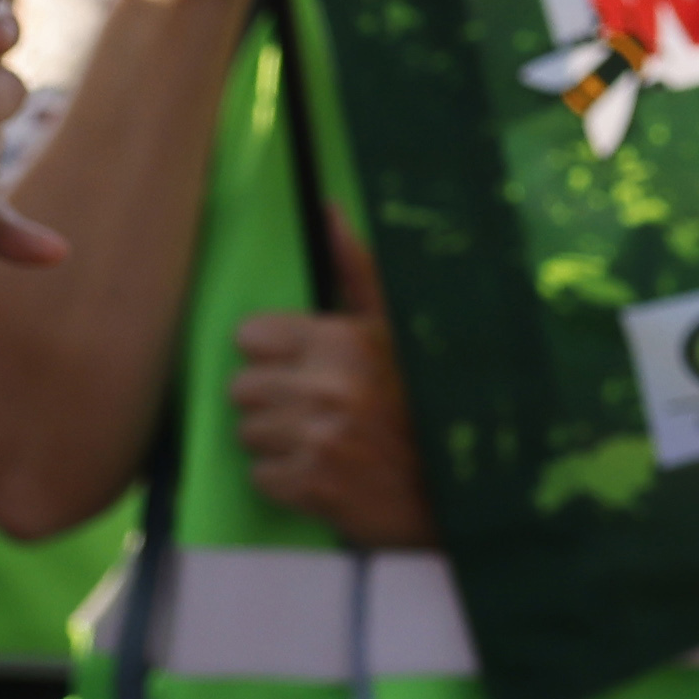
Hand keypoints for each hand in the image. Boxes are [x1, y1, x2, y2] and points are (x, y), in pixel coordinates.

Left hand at [229, 222, 434, 550]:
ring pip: (247, 433)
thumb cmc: (425, 400)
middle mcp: (325, 387)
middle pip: (241, 388)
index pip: (251, 336)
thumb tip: (328, 210)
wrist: (457, 488)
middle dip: (271, 400)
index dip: (274, 354)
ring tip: (320, 441)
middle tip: (313, 409)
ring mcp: (316, 440)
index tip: (302, 367)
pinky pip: (260, 476)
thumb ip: (357, 270)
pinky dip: (284, 480)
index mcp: (343, 341)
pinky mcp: (310, 486)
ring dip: (276, 441)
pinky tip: (320, 472)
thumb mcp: (399, 328)